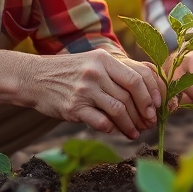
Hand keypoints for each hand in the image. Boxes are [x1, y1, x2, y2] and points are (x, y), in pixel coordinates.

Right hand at [29, 49, 163, 139]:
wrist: (34, 78)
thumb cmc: (70, 72)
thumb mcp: (94, 62)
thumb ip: (119, 72)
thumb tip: (151, 90)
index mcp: (105, 59)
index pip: (139, 76)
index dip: (153, 93)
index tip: (158, 106)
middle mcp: (96, 72)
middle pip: (131, 95)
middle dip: (145, 113)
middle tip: (149, 123)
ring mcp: (84, 90)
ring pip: (119, 110)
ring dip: (131, 125)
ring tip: (135, 132)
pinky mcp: (74, 108)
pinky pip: (102, 122)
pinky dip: (113, 129)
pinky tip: (117, 132)